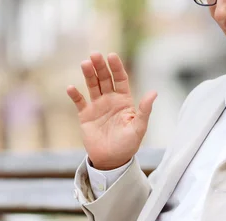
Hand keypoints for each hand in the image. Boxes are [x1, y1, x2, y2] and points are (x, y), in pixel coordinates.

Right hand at [67, 53, 157, 169]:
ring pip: (92, 86)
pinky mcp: (85, 115)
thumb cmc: (128, 145)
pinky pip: (79, 102)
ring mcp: (97, 106)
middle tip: (95, 55)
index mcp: (124, 100)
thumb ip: (145, 110)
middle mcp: (110, 100)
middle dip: (100, 66)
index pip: (120, 79)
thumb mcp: (139, 128)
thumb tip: (154, 92)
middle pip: (105, 78)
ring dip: (88, 74)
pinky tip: (71, 87)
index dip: (116, 67)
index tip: (112, 56)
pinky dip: (75, 95)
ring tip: (85, 63)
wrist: (112, 160)